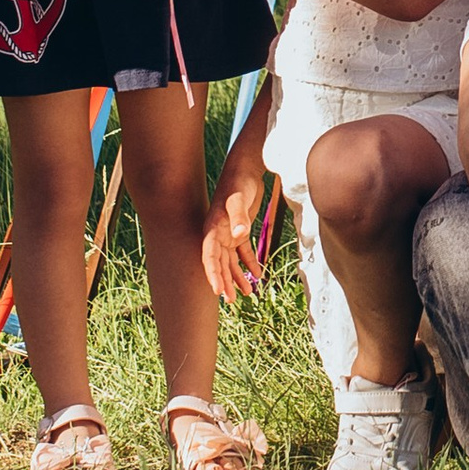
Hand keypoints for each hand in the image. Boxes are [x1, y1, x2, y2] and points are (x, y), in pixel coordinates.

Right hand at [203, 133, 273, 303]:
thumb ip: (239, 216)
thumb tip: (239, 235)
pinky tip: (258, 274)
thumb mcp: (238, 199)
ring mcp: (228, 233)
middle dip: (224, 282)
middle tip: (231, 301)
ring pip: (231, 261)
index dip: (212, 274)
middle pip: (219, 264)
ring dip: (238, 276)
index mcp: (212, 228)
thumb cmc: (239, 182)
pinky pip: (243, 252)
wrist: (245, 168)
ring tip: (248, 294)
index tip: (217, 291)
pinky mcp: (240, 230)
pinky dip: (250, 263)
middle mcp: (218, 233)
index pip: (210, 257)